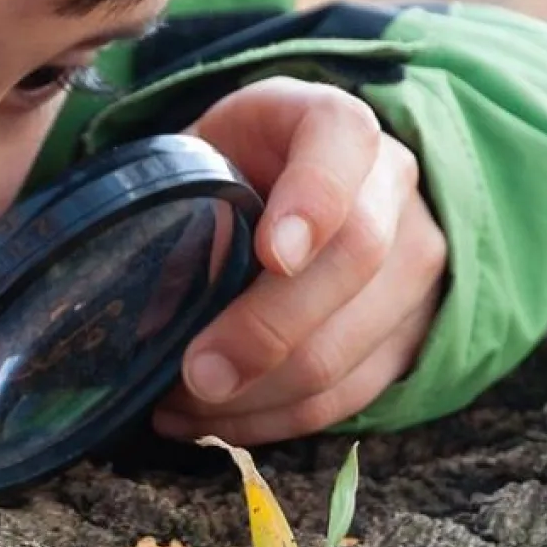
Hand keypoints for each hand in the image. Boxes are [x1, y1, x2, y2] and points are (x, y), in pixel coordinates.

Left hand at [153, 77, 446, 445]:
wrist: (288, 188)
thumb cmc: (228, 170)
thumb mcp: (196, 154)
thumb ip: (176, 200)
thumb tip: (133, 296)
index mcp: (333, 123)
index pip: (342, 140)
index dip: (314, 199)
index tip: (274, 254)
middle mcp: (392, 184)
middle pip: (356, 258)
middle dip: (269, 329)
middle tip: (197, 373)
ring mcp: (413, 261)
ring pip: (354, 343)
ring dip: (260, 392)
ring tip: (180, 406)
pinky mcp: (410, 333)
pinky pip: (349, 395)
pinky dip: (273, 420)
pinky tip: (210, 423)